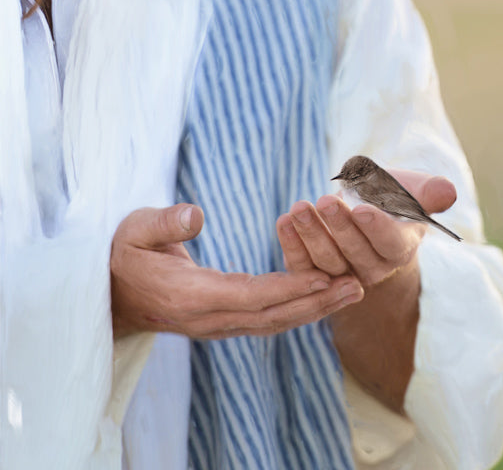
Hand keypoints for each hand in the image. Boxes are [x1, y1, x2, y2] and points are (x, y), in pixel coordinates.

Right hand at [110, 203, 363, 339]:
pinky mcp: (222, 321)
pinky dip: (298, 309)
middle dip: (316, 302)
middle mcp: (208, 318)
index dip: (289, 287)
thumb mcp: (135, 230)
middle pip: (271, 315)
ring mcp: (215, 324)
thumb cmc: (123, 254)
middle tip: (357, 286)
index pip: (248, 295)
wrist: (109, 294)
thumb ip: (164, 223)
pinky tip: (324, 296)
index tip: (325, 276)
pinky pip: (265, 318)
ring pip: (273, 322)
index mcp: (189, 296)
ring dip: (315, 309)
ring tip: (354, 291)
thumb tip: (195, 214)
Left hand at [276, 170, 457, 287]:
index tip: (363, 209)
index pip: (389, 243)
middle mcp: (372, 269)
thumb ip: (429, 192)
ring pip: (325, 261)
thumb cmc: (393, 197)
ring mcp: (341, 274)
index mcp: (400, 250)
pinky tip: (284, 220)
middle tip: (326, 200)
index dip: (376, 227)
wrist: (368, 209)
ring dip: (311, 234)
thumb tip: (447, 191)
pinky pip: (301, 264)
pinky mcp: (313, 273)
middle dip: (339, 227)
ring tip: (299, 208)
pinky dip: (291, 243)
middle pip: (354, 252)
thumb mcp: (413, 190)